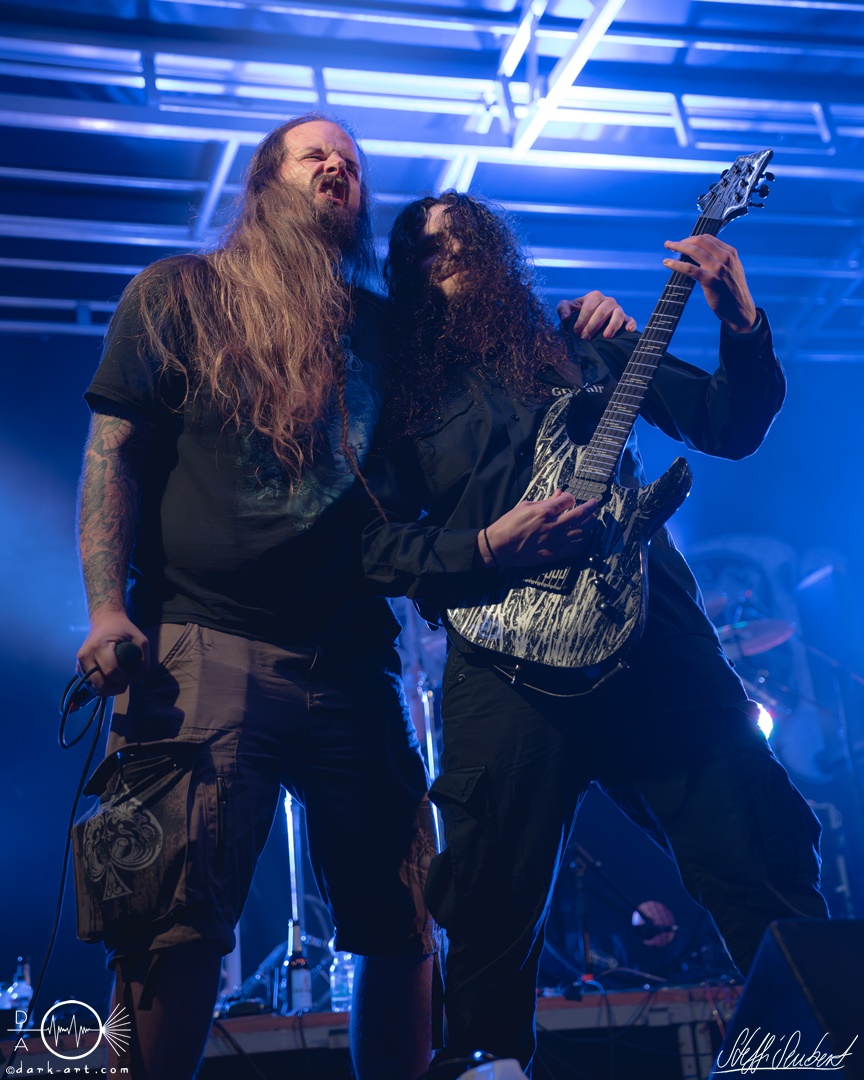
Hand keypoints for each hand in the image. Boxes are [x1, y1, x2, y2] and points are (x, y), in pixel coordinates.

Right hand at [76, 611, 149, 696]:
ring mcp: (80, 663)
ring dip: (110, 689)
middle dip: (117, 687)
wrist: (105, 621)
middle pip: (100, 685)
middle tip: (126, 680)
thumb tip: (137, 680)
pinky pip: (92, 685)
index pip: (111, 671)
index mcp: (99, 646)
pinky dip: (103, 686)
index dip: (125, 679)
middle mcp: (85, 656)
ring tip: (119, 679)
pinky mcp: (79, 669)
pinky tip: (111, 677)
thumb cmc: (123, 629)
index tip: (133, 675)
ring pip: (95, 688)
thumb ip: (143, 660)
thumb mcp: (140, 639)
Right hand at [480, 492, 598, 567]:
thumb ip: (545, 500)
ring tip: (593, 519)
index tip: (570, 498)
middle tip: (595, 504)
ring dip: (590, 524)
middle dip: (590, 507)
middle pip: (579, 515)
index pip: (567, 500)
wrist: (499, 546)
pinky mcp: (553, 554)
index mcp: (543, 512)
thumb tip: (559, 493)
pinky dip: (583, 541)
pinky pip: (574, 548)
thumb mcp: (525, 506)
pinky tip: (586, 536)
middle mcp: (551, 526)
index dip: (571, 497)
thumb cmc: (509, 524)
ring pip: (580, 532)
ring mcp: (553, 542)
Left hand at [557, 291, 637, 339]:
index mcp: (594, 296)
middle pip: (603, 310)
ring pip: (618, 314)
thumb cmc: (577, 313)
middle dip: (593, 325)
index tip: (576, 332)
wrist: (588, 320)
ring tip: (606, 336)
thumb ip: (563, 309)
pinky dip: (631, 323)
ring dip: (612, 325)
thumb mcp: (568, 308)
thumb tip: (566, 318)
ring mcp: (617, 309)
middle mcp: (608, 301)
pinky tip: (628, 330)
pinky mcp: (625, 318)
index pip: (589, 306)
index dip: (582, 319)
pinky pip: (630, 319)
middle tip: (585, 337)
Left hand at [662, 235, 757, 332]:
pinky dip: (676, 264)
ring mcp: (718, 268)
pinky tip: (667, 262)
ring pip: (694, 252)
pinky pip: (689, 268)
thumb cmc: (732, 291)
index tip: (683, 242)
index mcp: (730, 252)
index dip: (693, 238)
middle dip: (683, 241)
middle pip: (700, 241)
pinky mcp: (710, 280)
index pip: (708, 238)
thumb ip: (720, 259)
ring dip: (678, 247)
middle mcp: (725, 257)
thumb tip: (698, 253)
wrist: (740, 309)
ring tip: (668, 247)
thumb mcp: (731, 269)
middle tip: (671, 245)